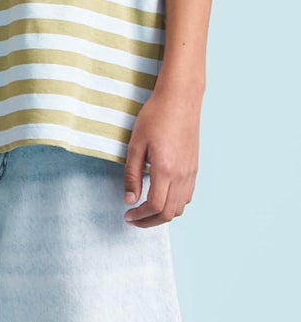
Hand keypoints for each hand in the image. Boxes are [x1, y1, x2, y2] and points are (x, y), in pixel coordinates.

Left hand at [123, 73, 201, 226]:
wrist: (180, 100)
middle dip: (150, 221)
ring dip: (162, 215)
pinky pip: (188, 196)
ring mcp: (191, 172)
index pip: (155, 206)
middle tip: (133, 219)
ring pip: (181, 207)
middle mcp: (182, 175)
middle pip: (169, 213)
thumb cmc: (155, 118)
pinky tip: (161, 197)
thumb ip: (132, 175)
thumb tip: (129, 200)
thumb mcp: (135, 145)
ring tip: (145, 211)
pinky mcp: (195, 167)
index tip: (127, 215)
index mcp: (165, 170)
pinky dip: (174, 204)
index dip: (140, 216)